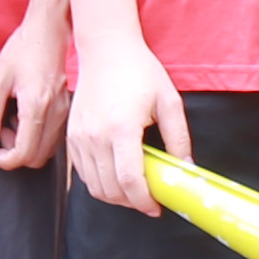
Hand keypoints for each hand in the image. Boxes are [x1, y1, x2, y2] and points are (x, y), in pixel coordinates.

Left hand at [0, 1, 71, 169]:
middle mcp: (55, 113)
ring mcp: (64, 112)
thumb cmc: (23, 50)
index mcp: (36, 106)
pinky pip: (53, 136)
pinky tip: (26, 116)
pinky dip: (37, 135)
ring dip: (27, 145)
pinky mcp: (67, 109)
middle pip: (37, 158)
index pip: (23, 154)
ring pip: (47, 150)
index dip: (4, 160)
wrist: (49, 30)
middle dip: (15, 153)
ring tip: (13, 121)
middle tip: (2, 132)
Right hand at [65, 32, 183, 213]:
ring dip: (115, 196)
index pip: (129, 181)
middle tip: (149, 199)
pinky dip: (100, 183)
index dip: (144, 201)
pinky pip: (83, 174)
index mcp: (121, 129)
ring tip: (135, 189)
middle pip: (110, 190)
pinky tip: (117, 175)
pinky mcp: (71, 137)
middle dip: (132, 202)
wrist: (106, 50)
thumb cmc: (139, 71)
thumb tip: (187, 168)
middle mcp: (95, 137)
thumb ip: (179, 138)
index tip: (156, 208)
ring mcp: (79, 138)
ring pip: (95, 186)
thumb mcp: (169, 100)